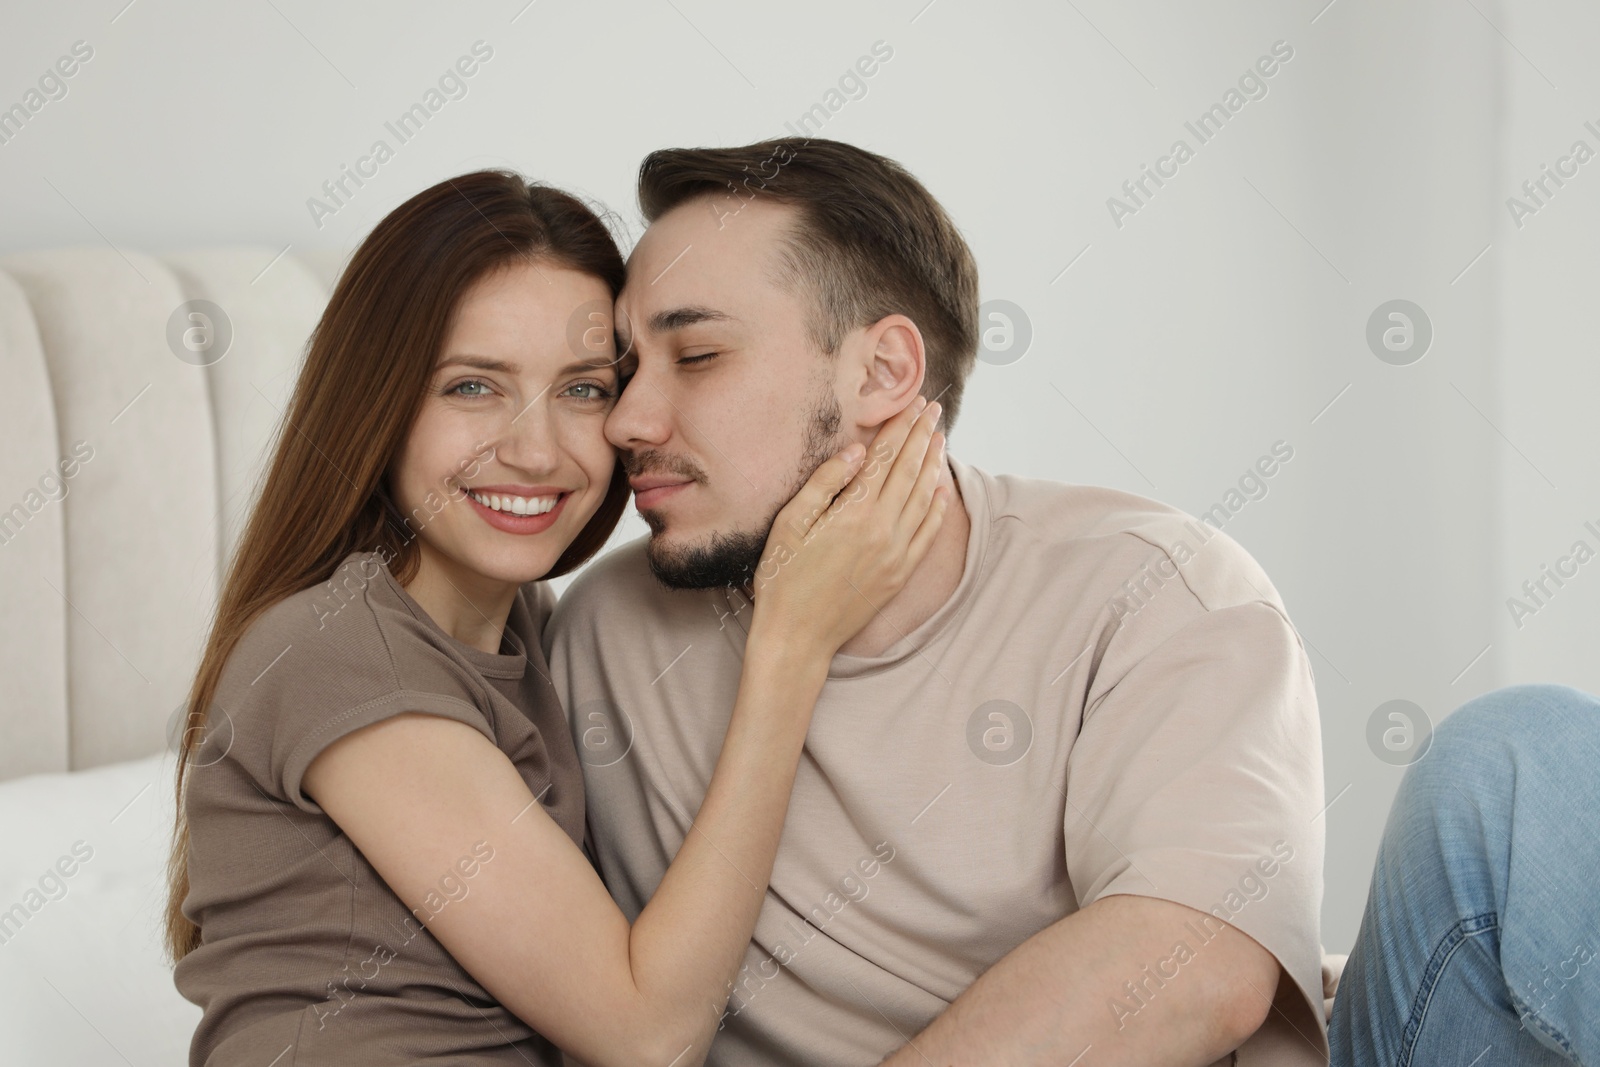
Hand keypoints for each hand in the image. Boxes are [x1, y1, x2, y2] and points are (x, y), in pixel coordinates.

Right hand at [748, 396, 948, 658]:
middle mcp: (884, 530)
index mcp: (856, 512)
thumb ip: (825, 483)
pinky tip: (941, 489)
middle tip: (933, 410)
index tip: (913, 403)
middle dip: (922, 436)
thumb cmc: (783, 579)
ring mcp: (897, 554)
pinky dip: (938, 506)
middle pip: (910, 471)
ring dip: (934, 464)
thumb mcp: (790, 524)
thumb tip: (857, 450)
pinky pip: (928, 532)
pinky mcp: (900, 574)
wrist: (797, 637)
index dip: (901, 426)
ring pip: (925, 498)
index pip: (886, 457)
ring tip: (939, 439)